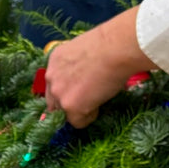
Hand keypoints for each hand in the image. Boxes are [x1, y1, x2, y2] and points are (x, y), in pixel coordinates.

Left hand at [44, 6, 155, 127]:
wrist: (117, 48)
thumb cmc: (109, 45)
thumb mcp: (83, 52)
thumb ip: (75, 68)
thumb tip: (82, 79)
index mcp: (54, 61)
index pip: (54, 85)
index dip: (68, 90)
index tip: (81, 90)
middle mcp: (51, 78)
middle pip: (54, 102)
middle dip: (69, 103)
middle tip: (88, 99)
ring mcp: (59, 93)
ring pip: (64, 113)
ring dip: (79, 110)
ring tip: (97, 99)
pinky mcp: (70, 107)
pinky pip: (78, 122)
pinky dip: (90, 117)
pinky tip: (100, 104)